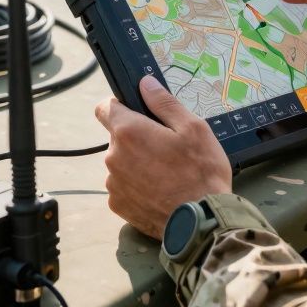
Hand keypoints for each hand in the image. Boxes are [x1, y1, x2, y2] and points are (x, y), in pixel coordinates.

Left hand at [95, 75, 231, 237]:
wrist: (202, 223)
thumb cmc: (201, 173)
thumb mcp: (193, 128)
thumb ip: (164, 102)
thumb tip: (145, 83)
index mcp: (129, 132)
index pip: (104, 108)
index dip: (120, 106)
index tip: (137, 112)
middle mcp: (113, 157)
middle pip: (118, 137)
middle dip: (137, 138)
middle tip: (167, 147)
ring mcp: (114, 183)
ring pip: (122, 162)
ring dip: (137, 163)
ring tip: (167, 172)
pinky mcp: (118, 205)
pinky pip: (124, 186)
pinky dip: (138, 185)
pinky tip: (161, 190)